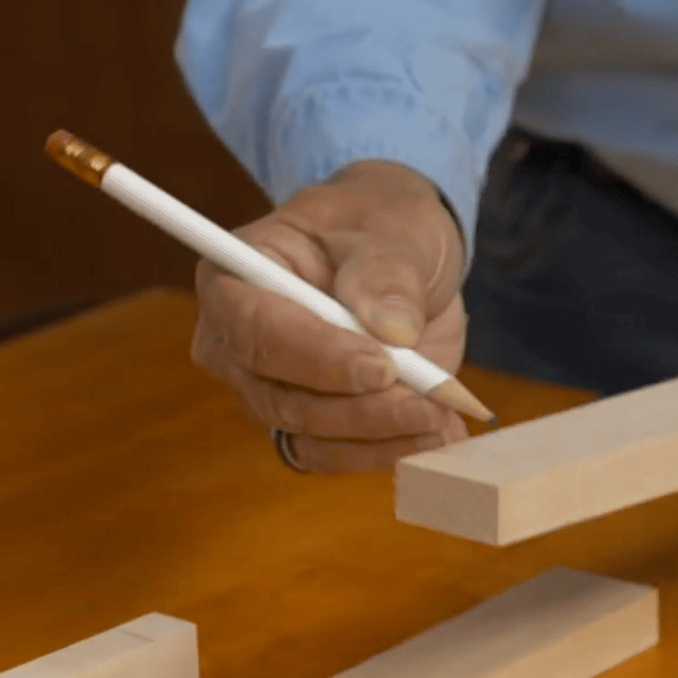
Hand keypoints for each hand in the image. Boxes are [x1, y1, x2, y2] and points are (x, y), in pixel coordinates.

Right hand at [191, 160, 469, 471]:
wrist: (403, 252)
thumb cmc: (382, 223)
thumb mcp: (395, 227)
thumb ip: (388, 273)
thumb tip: (392, 330)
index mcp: (236, 275)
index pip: (254, 329)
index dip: (316, 355)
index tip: (382, 366)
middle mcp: (237, 341)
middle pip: (278, 395)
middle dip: (358, 408)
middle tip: (427, 404)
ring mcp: (268, 386)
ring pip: (308, 434)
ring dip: (378, 436)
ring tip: (441, 417)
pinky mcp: (308, 420)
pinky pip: (335, 454)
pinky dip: (386, 451)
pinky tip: (436, 435)